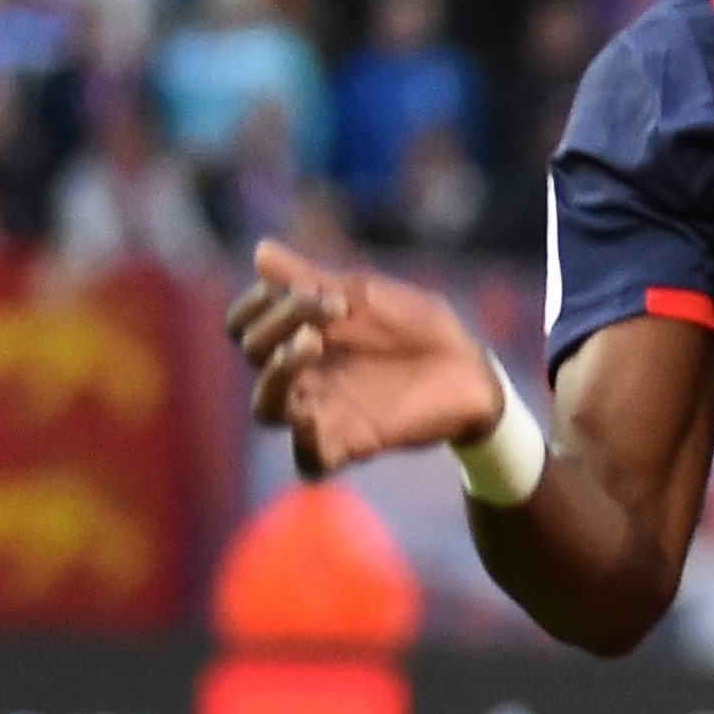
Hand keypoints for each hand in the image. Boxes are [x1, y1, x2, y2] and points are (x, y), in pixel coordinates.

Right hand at [224, 239, 504, 477]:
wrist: (468, 366)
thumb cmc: (416, 326)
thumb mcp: (367, 295)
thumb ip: (313, 282)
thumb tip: (261, 251)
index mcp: (299, 334)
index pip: (244, 324)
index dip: (258, 303)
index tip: (310, 286)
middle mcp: (303, 374)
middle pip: (253, 355)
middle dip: (279, 322)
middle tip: (333, 305)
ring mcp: (324, 410)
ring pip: (267, 409)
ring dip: (277, 376)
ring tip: (311, 343)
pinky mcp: (352, 443)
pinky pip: (309, 461)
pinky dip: (305, 442)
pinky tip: (314, 416)